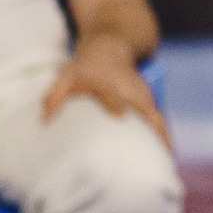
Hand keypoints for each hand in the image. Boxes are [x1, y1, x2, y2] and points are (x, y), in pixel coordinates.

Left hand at [43, 38, 169, 147]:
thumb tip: (45, 121)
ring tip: (164, 164)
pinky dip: (164, 137)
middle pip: (144, 111)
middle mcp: (128, 89)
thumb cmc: (86, 67)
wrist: (110, 48)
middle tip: (152, 156)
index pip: (111, 92)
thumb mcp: (66, 76)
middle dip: (149, 132)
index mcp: (106, 82)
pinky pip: (159, 121)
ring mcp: (142, 95)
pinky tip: (166, 155)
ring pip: (156, 119)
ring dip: (162, 140)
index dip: (116, 103)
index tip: (121, 116)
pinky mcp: (150, 101)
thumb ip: (55, 96)